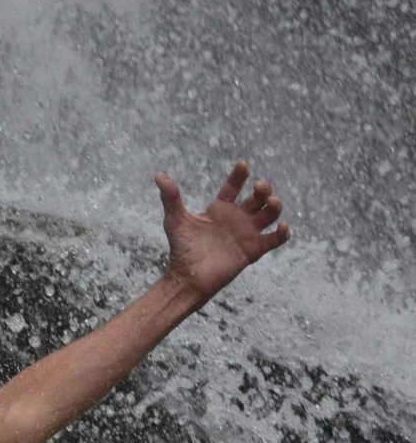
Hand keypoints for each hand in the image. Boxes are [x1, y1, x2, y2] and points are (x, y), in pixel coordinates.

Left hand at [155, 161, 290, 305]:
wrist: (188, 277)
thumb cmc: (181, 248)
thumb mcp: (175, 220)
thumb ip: (171, 198)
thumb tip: (159, 176)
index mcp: (220, 208)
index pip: (234, 186)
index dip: (239, 175)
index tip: (242, 165)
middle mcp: (237, 218)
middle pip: (258, 197)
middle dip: (263, 189)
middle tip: (259, 186)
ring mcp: (247, 233)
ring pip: (270, 214)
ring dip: (275, 206)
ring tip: (271, 202)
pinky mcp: (253, 250)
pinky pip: (274, 239)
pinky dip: (282, 233)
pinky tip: (283, 227)